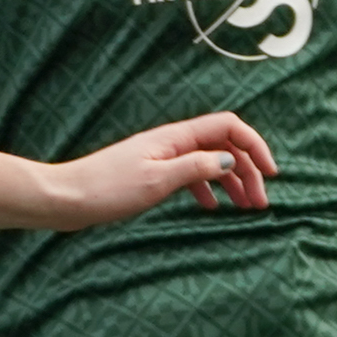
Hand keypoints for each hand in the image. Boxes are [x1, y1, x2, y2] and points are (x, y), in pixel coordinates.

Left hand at [40, 114, 277, 225]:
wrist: (65, 198)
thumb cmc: (106, 189)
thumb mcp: (156, 181)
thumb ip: (194, 169)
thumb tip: (228, 160)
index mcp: (175, 137)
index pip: (228, 127)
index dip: (254, 146)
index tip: (270, 175)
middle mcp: (171, 142)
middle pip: (222, 146)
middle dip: (247, 171)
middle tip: (259, 204)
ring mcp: (161, 157)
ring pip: (208, 162)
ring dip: (231, 182)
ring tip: (244, 209)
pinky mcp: (150, 174)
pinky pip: (189, 175)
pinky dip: (206, 189)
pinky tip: (211, 208)